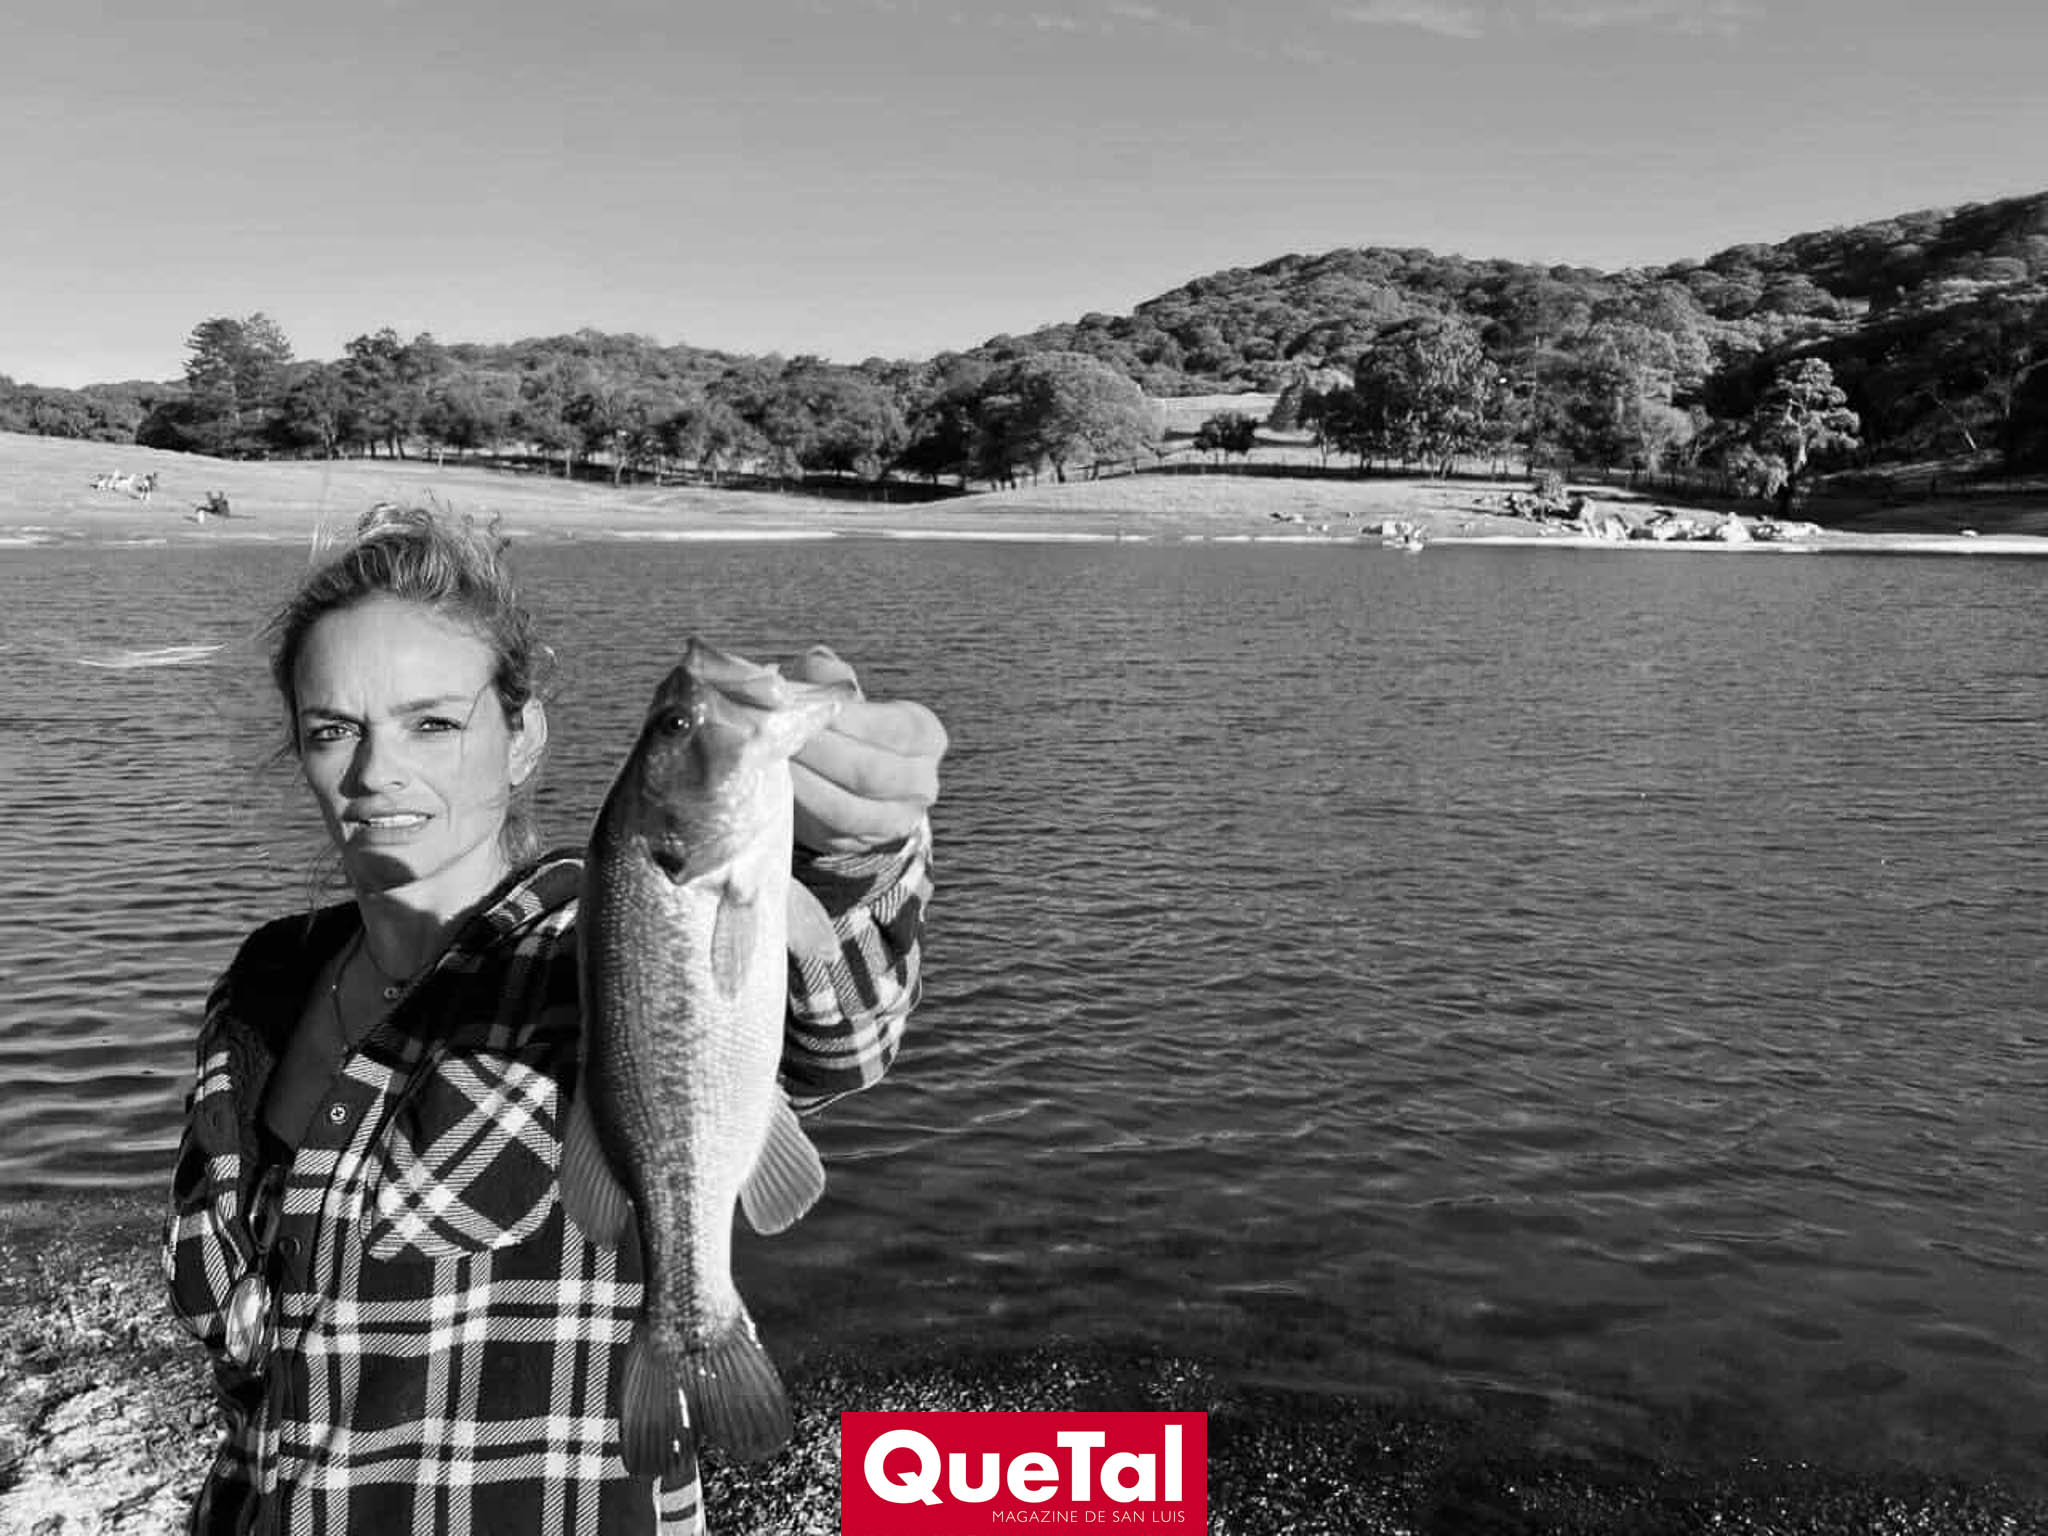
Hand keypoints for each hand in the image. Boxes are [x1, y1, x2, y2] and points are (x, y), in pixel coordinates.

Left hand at [785, 645, 945, 855]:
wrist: (845, 777)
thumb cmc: (845, 725)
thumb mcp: (846, 696)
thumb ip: (833, 678)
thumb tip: (817, 669)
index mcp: (927, 736)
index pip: (893, 730)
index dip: (849, 721)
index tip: (809, 711)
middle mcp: (922, 783)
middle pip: (871, 773)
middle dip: (821, 754)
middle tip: (781, 737)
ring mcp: (896, 820)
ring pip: (849, 810)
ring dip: (806, 785)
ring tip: (776, 761)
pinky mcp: (863, 844)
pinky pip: (830, 833)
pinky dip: (801, 809)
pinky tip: (780, 786)